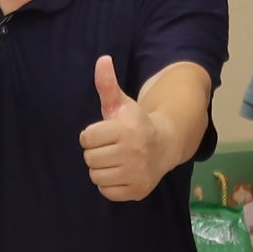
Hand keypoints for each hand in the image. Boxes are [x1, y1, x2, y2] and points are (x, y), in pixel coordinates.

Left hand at [80, 54, 164, 202]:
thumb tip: (102, 59)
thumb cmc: (136, 123)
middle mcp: (133, 152)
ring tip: (115, 160)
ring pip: (96, 176)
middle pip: (89, 158)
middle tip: (111, 147)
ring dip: (101, 168)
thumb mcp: (121, 103)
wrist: (166, 144)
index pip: (86, 137)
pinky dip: (109, 184)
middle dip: (96, 152)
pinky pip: (106, 191)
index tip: (105, 133)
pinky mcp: (138, 190)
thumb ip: (107, 84)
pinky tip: (121, 172)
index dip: (92, 134)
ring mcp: (137, 173)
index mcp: (126, 129)